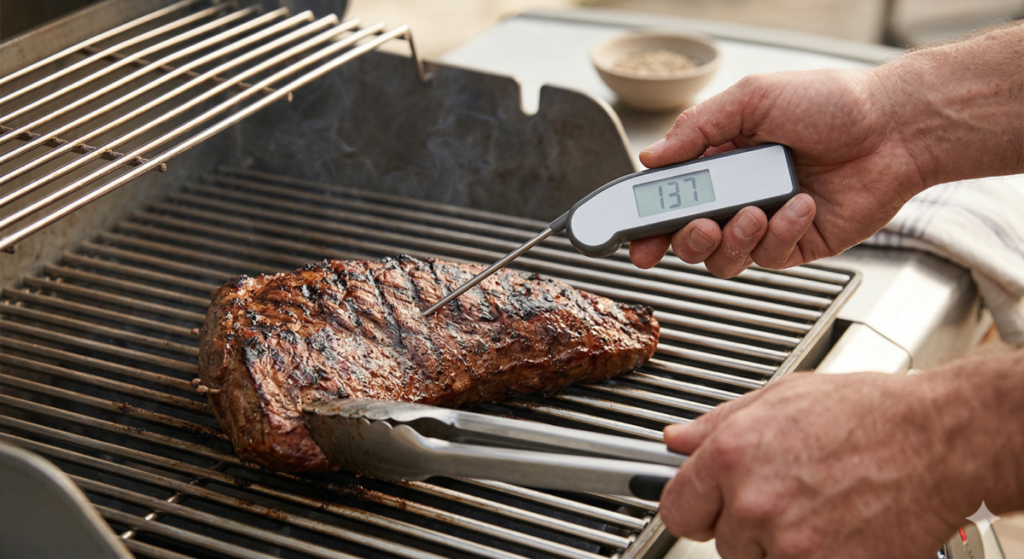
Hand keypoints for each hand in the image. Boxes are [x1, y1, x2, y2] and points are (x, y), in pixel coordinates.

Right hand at [630, 21, 1022, 276]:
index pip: (669, 199)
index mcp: (719, 162)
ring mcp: (766, 224)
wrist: (894, 127)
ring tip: (754, 212)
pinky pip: (770, 256)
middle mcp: (737, 196)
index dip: (645, 222)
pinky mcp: (797, 245)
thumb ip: (697, 128)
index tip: (631, 237)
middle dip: (683, 240)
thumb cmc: (831, 103)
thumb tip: (651, 157)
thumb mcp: (753, 100)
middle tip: (698, 225)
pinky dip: (780, 232)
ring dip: (731, 240)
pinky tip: (802, 205)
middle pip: (687, 239)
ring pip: (723, 258)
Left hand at [658, 356, 1023, 558]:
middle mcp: (754, 502)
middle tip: (791, 498)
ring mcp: (791, 544)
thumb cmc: (868, 413)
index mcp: (732, 455)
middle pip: (723, 541)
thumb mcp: (780, 398)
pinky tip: (839, 531)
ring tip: (819, 511)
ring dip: (781, 548)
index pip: (677, 510)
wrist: (937, 439)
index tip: (712, 507)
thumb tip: (676, 440)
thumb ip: (716, 424)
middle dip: (748, 526)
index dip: (697, 507)